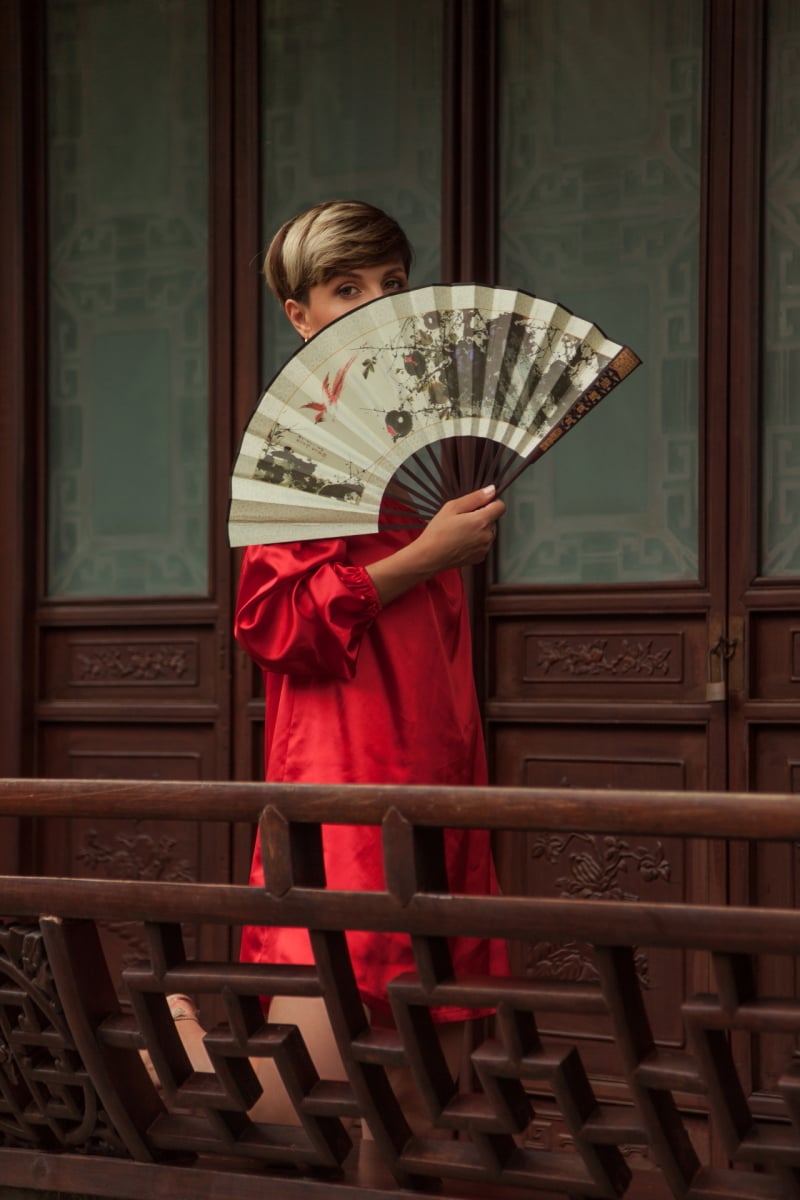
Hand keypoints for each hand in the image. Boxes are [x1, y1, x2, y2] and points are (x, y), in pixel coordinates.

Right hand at [366, 485, 504, 604]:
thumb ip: (475, 498)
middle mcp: (487, 536)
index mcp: (482, 521)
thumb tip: (491, 490)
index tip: (478, 505)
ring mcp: (485, 548)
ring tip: (459, 532)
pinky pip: (483, 544)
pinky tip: (461, 542)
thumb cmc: (438, 531)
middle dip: (482, 517)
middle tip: (462, 520)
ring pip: (488, 532)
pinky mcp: (480, 557)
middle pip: (493, 520)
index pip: (500, 506)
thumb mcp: (452, 507)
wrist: (429, 557)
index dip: (491, 502)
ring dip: (479, 529)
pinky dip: (476, 541)